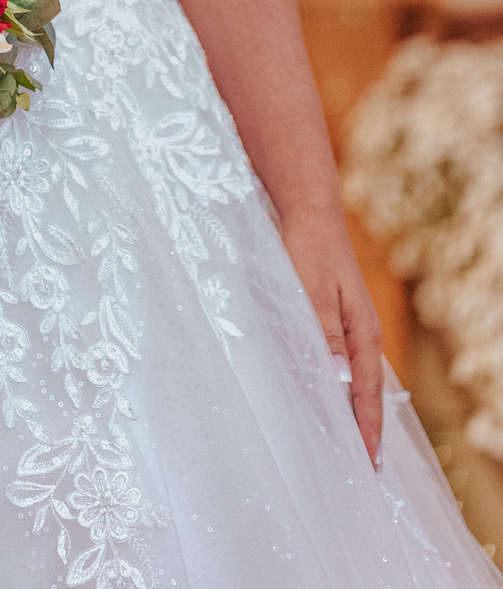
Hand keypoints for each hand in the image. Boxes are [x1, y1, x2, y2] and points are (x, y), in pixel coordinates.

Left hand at [279, 204, 382, 465]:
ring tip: (343, 442)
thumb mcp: (312, 294)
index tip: (369, 463)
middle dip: (363, 427)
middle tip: (356, 465)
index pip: (368, 393)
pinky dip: (337, 384)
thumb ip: (325, 337)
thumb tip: (340, 382)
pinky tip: (325, 395)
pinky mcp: (333, 315)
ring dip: (349, 407)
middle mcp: (361, 332)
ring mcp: (349, 324)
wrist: (307, 210)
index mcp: (362, 332)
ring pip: (353, 376)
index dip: (367, 428)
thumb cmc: (308, 250)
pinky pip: (340, 361)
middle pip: (365, 390)